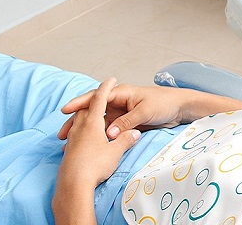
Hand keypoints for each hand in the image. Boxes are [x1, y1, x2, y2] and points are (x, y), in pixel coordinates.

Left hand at [57, 78, 140, 188]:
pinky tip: (83, 138)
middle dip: (94, 101)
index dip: (106, 88)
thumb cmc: (95, 165)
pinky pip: (75, 134)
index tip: (111, 79)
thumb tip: (135, 133)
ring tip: (92, 116)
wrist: (73, 185)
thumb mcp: (115, 152)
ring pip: (78, 121)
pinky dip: (80, 130)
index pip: (100, 99)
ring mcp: (73, 138)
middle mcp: (80, 127)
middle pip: (86, 108)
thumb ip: (125, 140)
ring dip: (85, 115)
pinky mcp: (69, 150)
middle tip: (103, 97)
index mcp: (92, 123)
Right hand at [58, 83, 189, 140]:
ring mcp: (121, 114)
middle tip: (62, 134)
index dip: (79, 104)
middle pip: (92, 112)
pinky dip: (98, 139)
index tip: (65, 111)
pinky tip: (89, 147)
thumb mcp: (145, 112)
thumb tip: (109, 134)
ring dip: (85, 133)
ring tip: (69, 144)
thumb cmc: (164, 103)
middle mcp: (118, 103)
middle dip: (77, 121)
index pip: (96, 98)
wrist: (180, 109)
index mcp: (121, 94)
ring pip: (98, 124)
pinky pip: (108, 132)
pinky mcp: (125, 125)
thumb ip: (127, 122)